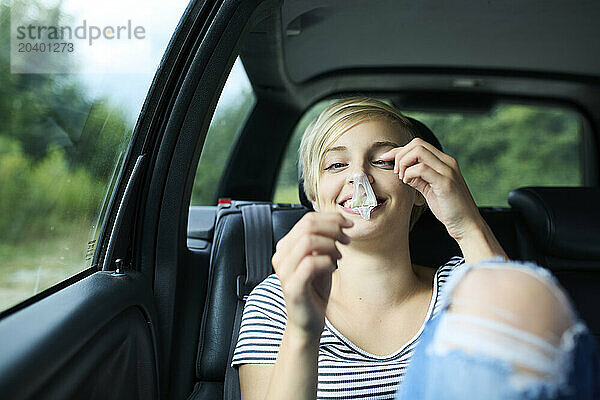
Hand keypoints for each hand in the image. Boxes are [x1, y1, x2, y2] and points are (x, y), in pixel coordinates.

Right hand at [272, 212, 351, 338]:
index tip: (347, 224)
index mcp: (286, 247)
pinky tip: (332, 267)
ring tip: (340, 254)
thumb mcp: (321, 259)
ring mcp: (285, 272)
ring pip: (308, 241)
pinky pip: (310, 264)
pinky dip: (326, 261)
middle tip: (346, 238)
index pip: (306, 219)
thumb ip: (324, 241)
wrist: (307, 322)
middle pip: (307, 226)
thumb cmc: (314, 291)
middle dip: (332, 228)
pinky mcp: (292, 287)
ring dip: (330, 244)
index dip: (331, 218)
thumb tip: (338, 223)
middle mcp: (281, 256)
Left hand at [380, 138, 481, 239]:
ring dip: (403, 163)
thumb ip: (419, 179)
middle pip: (417, 143)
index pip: (418, 145)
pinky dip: (409, 173)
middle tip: (396, 172)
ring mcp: (448, 171)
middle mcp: (448, 162)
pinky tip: (408, 182)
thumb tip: (404, 172)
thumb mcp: (430, 190)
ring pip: (418, 151)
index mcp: (444, 162)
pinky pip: (422, 168)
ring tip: (402, 178)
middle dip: (399, 155)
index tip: (385, 159)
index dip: (398, 150)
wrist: (467, 225)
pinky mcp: (446, 183)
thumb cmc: (449, 209)